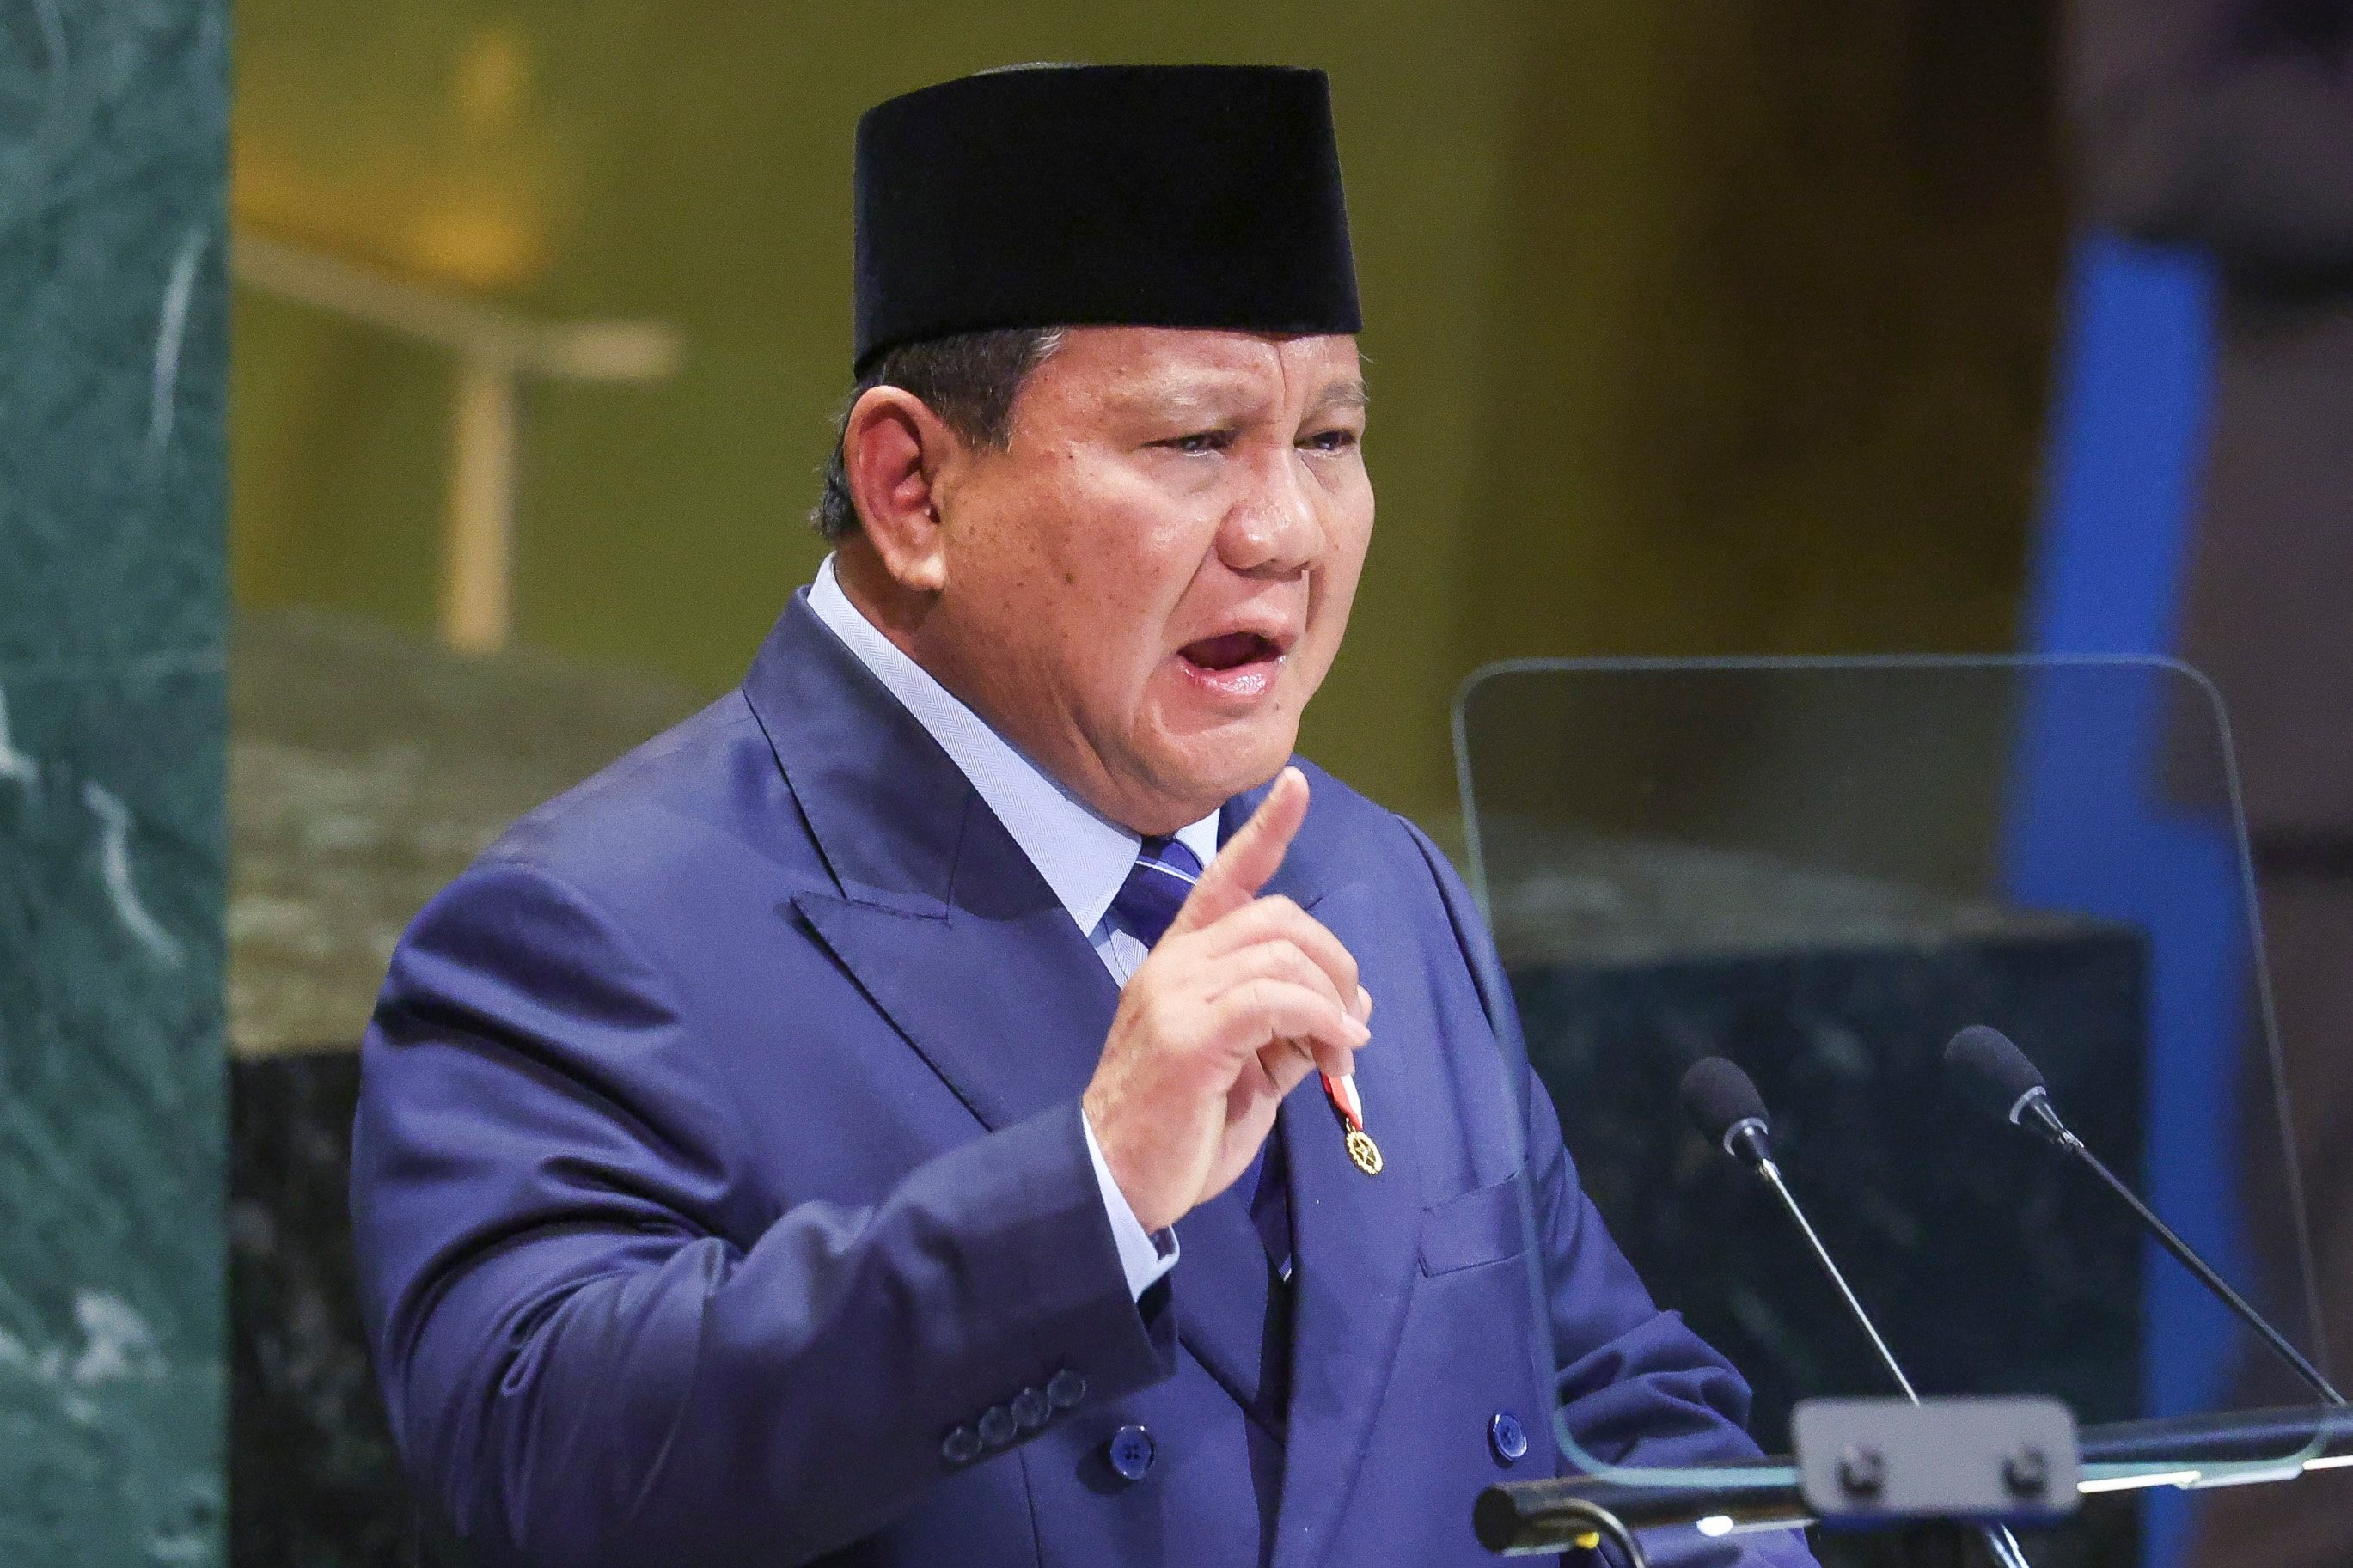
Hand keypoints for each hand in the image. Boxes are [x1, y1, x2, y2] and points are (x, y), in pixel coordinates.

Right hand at [1081, 767, 1373, 1233]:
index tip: (1297, 784)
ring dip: (1333, 1001)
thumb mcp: (1247, 1070)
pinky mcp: (1188, 1034)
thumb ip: (1287, 1029)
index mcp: (1181, 963)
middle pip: (1277, 917)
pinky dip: (1321, 1019)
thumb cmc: (1179, 1129)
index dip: (1266, 831)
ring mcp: (1176, 995)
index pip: (1223, 878)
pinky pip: (1275, 1000)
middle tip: (1351, 1022)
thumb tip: (1349, 1008)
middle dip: (1334, 960)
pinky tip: (1337, 1050)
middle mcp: (1174, 965)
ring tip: (1343, 1051)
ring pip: (1281, 955)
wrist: (1116, 1183)